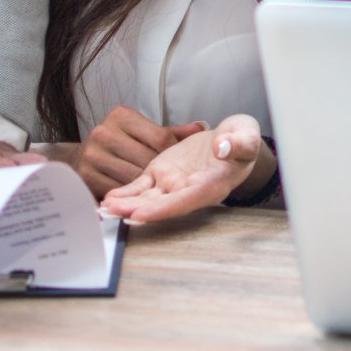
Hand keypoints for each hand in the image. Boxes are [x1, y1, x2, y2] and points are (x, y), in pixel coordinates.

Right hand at [75, 106, 207, 198]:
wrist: (81, 156)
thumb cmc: (119, 143)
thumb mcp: (143, 132)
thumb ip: (171, 132)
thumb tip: (200, 128)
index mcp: (121, 116)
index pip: (160, 137)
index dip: (172, 152)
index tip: (175, 161)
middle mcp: (105, 132)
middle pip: (147, 159)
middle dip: (161, 172)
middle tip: (168, 179)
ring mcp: (94, 155)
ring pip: (134, 177)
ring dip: (146, 186)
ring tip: (154, 188)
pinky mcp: (87, 176)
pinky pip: (118, 190)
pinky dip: (129, 194)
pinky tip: (136, 194)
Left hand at [99, 114, 271, 224]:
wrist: (231, 140)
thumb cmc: (241, 141)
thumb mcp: (247, 136)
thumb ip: (239, 143)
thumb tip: (223, 147)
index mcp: (211, 186)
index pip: (185, 200)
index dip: (163, 209)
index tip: (142, 214)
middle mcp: (189, 191)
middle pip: (160, 206)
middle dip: (135, 211)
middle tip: (113, 214)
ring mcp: (173, 184)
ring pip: (146, 199)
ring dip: (125, 206)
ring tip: (103, 209)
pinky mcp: (161, 174)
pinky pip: (141, 187)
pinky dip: (125, 194)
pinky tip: (108, 199)